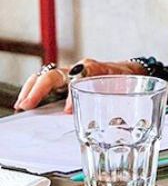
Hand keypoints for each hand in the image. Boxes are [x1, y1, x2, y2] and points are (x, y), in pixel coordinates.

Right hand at [14, 59, 141, 111]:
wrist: (127, 71)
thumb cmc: (124, 80)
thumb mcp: (124, 88)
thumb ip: (112, 98)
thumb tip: (102, 116)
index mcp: (95, 69)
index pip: (79, 77)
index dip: (72, 94)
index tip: (67, 110)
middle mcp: (78, 69)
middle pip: (54, 74)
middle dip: (40, 88)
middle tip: (28, 104)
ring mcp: (69, 73)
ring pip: (45, 77)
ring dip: (31, 90)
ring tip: (22, 105)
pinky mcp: (64, 81)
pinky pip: (44, 82)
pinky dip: (32, 92)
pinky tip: (25, 103)